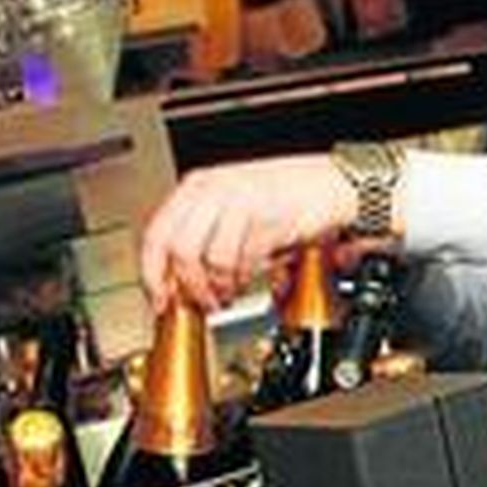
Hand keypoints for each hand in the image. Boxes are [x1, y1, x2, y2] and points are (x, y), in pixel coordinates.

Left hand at [139, 154, 354, 309]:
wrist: (333, 184)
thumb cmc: (288, 195)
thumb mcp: (235, 208)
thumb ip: (207, 235)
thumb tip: (185, 279)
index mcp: (199, 186)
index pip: (157, 232)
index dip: (152, 272)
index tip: (159, 297)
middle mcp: (214, 190)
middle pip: (176, 248)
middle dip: (184, 286)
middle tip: (195, 303)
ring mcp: (239, 202)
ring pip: (206, 257)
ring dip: (214, 287)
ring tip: (224, 296)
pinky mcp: (264, 219)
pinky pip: (240, 259)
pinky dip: (240, 279)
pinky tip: (244, 282)